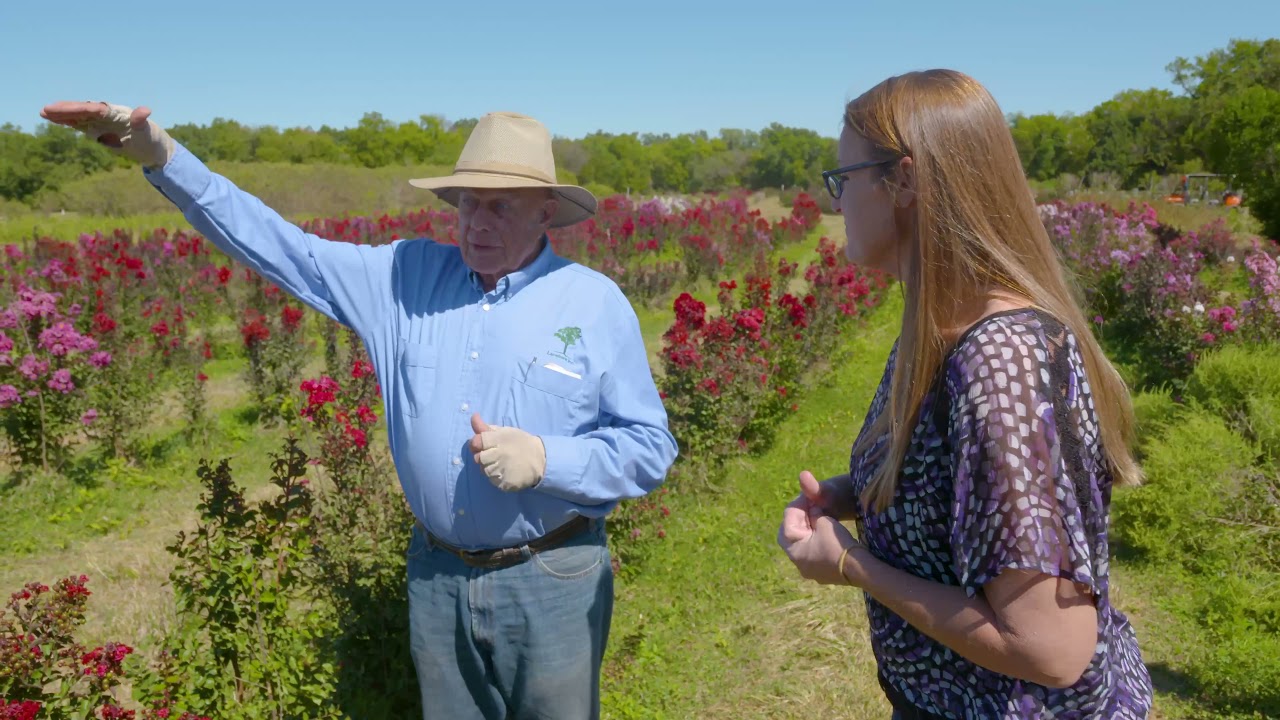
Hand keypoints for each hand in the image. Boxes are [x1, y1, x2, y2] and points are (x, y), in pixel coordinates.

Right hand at [40, 101, 174, 168]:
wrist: (153, 148)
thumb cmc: (151, 139)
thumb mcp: (147, 133)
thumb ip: (141, 122)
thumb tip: (144, 111)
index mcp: (117, 113)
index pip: (95, 110)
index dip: (80, 109)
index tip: (66, 109)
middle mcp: (106, 115)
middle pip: (83, 110)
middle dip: (66, 109)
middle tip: (46, 109)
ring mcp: (101, 122)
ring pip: (78, 115)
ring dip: (62, 114)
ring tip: (44, 112)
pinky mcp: (98, 130)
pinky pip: (80, 124)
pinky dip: (67, 121)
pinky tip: (53, 119)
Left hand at [468, 414, 545, 491]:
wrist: (540, 459)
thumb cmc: (519, 443)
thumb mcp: (504, 432)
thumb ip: (485, 427)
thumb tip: (474, 416)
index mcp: (496, 440)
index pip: (475, 442)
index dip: (478, 444)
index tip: (486, 445)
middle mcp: (496, 456)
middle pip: (478, 458)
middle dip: (484, 457)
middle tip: (496, 455)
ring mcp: (499, 471)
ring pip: (484, 471)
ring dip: (490, 468)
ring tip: (503, 464)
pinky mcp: (504, 484)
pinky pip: (493, 481)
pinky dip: (497, 478)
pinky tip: (506, 472)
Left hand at [778, 470, 863, 585]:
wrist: (859, 570)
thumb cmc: (838, 544)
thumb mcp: (824, 522)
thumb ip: (814, 512)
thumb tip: (812, 508)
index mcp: (793, 549)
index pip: (788, 522)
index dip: (797, 506)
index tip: (806, 496)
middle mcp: (796, 562)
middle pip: (790, 534)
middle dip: (798, 518)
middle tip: (808, 505)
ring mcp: (807, 569)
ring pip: (800, 544)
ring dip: (806, 529)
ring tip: (816, 515)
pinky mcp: (819, 572)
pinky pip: (811, 552)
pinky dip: (813, 539)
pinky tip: (821, 531)